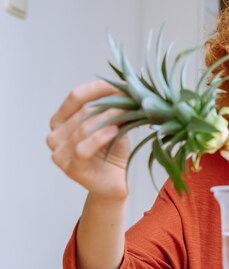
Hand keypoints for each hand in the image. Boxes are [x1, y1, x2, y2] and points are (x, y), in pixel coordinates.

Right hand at [47, 80, 129, 200]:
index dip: (99, 88)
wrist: (115, 184)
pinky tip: (115, 131)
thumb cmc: (112, 153)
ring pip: (84, 127)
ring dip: (108, 118)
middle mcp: (54, 135)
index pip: (76, 96)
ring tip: (128, 113)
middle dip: (110, 104)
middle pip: (83, 111)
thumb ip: (114, 108)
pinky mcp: (70, 167)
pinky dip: (100, 137)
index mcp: (60, 121)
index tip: (122, 84)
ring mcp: (59, 152)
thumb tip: (127, 87)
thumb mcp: (114, 125)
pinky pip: (83, 147)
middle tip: (133, 100)